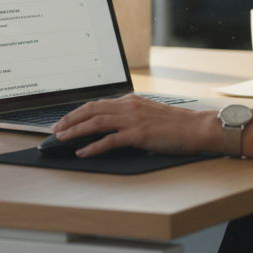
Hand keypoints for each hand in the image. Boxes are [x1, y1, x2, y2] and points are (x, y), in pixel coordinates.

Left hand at [50, 94, 220, 157]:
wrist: (197, 128)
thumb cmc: (176, 125)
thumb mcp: (149, 114)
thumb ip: (130, 117)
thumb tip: (112, 126)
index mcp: (130, 101)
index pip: (96, 104)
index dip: (77, 112)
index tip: (65, 120)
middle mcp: (128, 106)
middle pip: (90, 110)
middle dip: (69, 119)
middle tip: (55, 129)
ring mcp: (133, 120)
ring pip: (95, 122)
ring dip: (75, 131)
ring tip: (61, 139)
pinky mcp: (138, 134)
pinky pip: (110, 140)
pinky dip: (93, 146)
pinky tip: (83, 152)